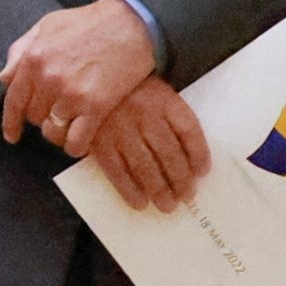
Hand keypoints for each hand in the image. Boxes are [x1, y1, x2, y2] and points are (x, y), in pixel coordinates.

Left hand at [0, 0, 156, 156]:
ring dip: (60, 131)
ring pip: (53, 130)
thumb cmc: (91, 22)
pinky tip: (79, 142)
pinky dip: (75, 145)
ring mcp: (71, 95)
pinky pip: (76, 140)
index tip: (12, 135)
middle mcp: (48, 80)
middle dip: (42, 116)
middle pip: (34, 116)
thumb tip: (5, 77)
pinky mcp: (96, 107)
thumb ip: (22, 49)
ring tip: (70, 124)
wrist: (134, 23)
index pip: (13, 101)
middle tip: (57, 111)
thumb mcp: (48, 25)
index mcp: (34, 60)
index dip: (11, 122)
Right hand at [93, 76, 211, 211]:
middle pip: (169, 153)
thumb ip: (168, 115)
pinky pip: (116, 170)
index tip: (203, 172)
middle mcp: (144, 115)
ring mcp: (120, 130)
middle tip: (186, 196)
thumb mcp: (152, 90)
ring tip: (167, 205)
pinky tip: (138, 201)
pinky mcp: (98, 142)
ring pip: (145, 165)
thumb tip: (187, 152)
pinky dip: (128, 189)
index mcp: (163, 100)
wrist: (82, 79)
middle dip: (180, 179)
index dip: (199, 154)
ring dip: (158, 188)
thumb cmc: (124, 90)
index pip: (189, 130)